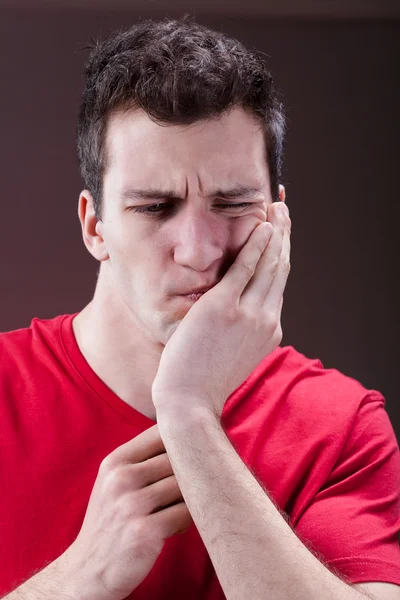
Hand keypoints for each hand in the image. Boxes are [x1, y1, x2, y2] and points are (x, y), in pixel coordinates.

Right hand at [62, 425, 192, 599]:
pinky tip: (176, 526)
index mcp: (115, 462)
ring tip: (181, 507)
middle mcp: (121, 479)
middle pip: (178, 459)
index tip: (196, 447)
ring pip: (185, 485)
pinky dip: (188, 519)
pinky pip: (185, 514)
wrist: (88, 569)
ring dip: (191, 497)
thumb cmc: (111, 520)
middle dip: (192, 471)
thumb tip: (190, 438)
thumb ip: (144, 459)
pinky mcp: (145, 531)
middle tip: (196, 483)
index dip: (183, 438)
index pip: (160, 433)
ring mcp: (132, 505)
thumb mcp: (114, 482)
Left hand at [152, 201, 290, 418]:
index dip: (283, 255)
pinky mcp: (224, 307)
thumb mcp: (235, 354)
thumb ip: (244, 330)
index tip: (282, 235)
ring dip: (275, 232)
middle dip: (284, 235)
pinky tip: (261, 225)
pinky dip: (255, 244)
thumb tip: (240, 314)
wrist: (190, 400)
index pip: (279, 283)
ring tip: (277, 208)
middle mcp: (266, 319)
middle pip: (280, 268)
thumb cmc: (204, 379)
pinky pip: (245, 268)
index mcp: (269, 330)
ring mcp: (247, 313)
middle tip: (284, 210)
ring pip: (269, 263)